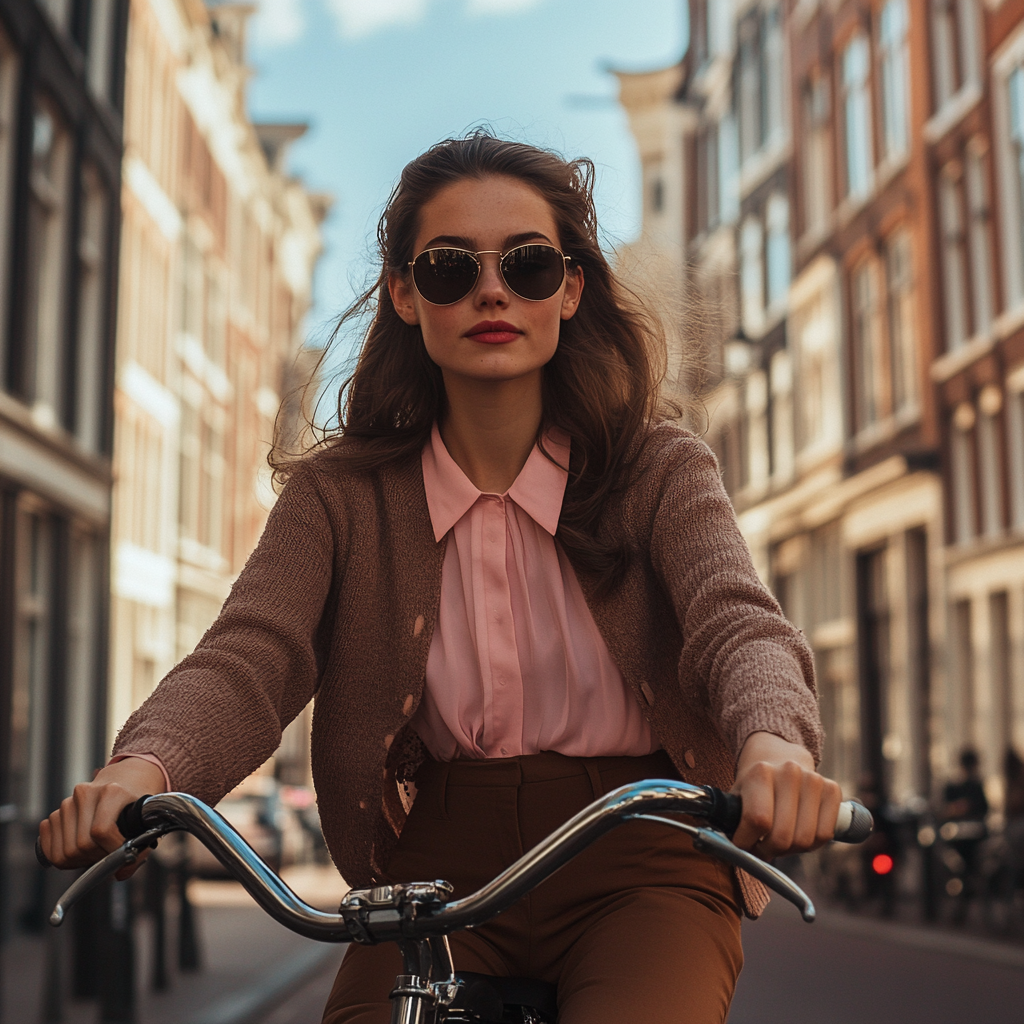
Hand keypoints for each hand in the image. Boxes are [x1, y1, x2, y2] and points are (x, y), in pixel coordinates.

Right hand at [38, 758, 166, 879]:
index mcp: (112, 791)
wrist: (124, 779)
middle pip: (81, 845)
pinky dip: (63, 857)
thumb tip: (121, 874)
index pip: (101, 831)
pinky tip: (81, 849)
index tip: (123, 854)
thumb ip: (140, 849)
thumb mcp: (146, 819)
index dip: (112, 850)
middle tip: (109, 853)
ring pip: (65, 850)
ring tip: (97, 850)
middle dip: (97, 857)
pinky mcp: (56, 812)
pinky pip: (49, 847)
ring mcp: (68, 802)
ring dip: (82, 860)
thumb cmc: (136, 803)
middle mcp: (86, 793)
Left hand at [731, 731, 840, 859]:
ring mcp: (814, 780)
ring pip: (805, 840)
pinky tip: (797, 834)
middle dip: (768, 850)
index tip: (742, 844)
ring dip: (789, 850)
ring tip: (778, 839)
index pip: (758, 821)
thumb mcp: (737, 794)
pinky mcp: (832, 790)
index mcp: (761, 772)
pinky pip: (825, 835)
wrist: (779, 756)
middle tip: (761, 847)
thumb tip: (727, 851)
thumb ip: (731, 820)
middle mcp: (790, 772)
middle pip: (782, 836)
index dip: (748, 842)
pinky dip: (811, 844)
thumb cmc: (755, 783)